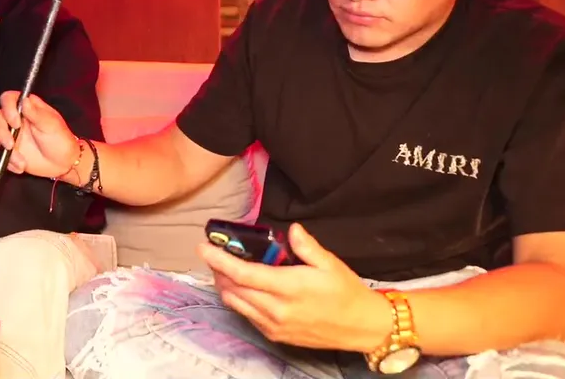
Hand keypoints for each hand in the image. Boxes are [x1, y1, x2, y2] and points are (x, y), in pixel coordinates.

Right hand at [0, 92, 80, 179]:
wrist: (63, 164)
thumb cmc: (61, 141)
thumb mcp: (51, 125)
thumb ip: (36, 113)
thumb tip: (24, 100)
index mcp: (27, 107)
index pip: (8, 99)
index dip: (8, 109)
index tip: (16, 122)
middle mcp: (16, 119)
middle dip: (1, 132)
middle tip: (11, 144)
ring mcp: (11, 134)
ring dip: (6, 150)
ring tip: (21, 159)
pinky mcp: (9, 149)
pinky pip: (0, 154)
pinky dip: (9, 161)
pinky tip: (22, 164)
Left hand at [198, 223, 391, 351]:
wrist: (362, 328)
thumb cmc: (346, 292)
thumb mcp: (330, 264)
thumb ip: (307, 246)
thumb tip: (291, 229)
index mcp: (288, 287)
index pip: (243, 273)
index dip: (219, 260)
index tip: (203, 248)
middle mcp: (276, 309)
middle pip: (233, 289)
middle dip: (218, 271)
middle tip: (213, 255)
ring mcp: (274, 325)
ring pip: (236, 304)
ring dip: (225, 286)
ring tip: (224, 270)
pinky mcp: (276, 335)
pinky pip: (247, 316)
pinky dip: (238, 300)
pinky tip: (243, 289)